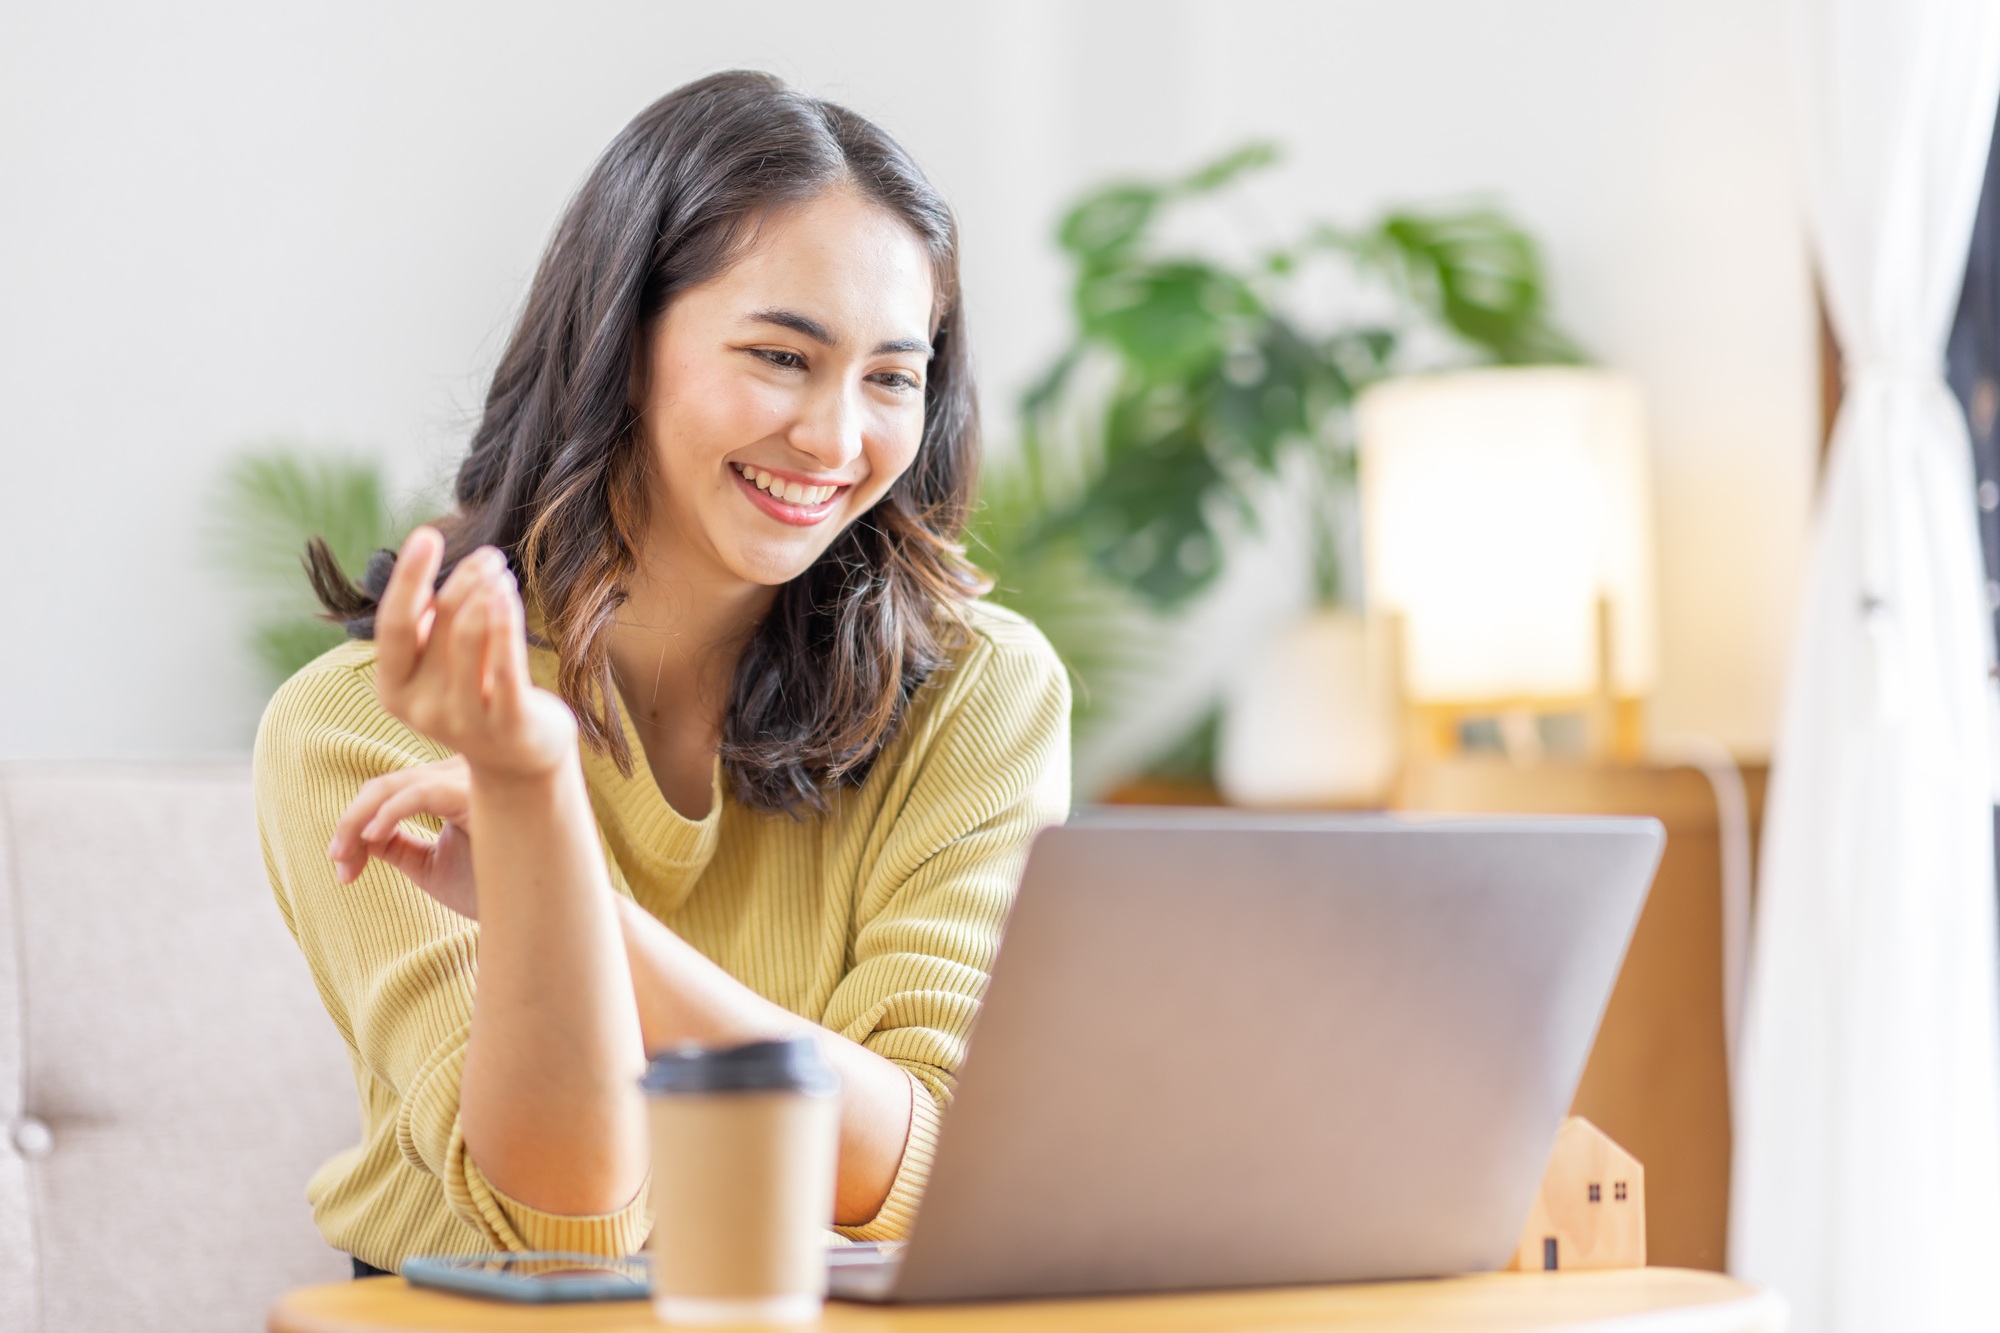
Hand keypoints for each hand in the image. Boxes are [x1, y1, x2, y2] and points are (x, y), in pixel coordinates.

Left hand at [327, 756, 479, 919]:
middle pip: (387, 784)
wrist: (531, 916)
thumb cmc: (488, 890)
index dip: (356, 824)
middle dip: (351, 824)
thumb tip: (356, 835)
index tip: (343, 870)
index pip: (392, 788)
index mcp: (457, 784)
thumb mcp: (430, 866)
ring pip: (395, 785)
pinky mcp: (475, 795)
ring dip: (357, 822)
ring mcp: (473, 780)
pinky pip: (418, 793)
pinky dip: (387, 814)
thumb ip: (395, 845)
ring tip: (343, 859)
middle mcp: (466, 773)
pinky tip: (371, 839)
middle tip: (338, 865)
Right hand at [372, 527, 577, 781]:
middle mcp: (422, 710)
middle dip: (464, 581)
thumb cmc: (477, 695)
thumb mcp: (440, 666)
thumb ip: (428, 627)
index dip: (408, 579)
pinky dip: (505, 624)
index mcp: (394, 691)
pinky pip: (505, 666)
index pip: (394, 626)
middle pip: (439, 624)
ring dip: (486, 593)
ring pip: (469, 638)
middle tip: (489, 558)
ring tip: (501, 572)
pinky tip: (508, 593)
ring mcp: (465, 722)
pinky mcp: (508, 725)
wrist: (518, 761)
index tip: (426, 535)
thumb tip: (421, 562)